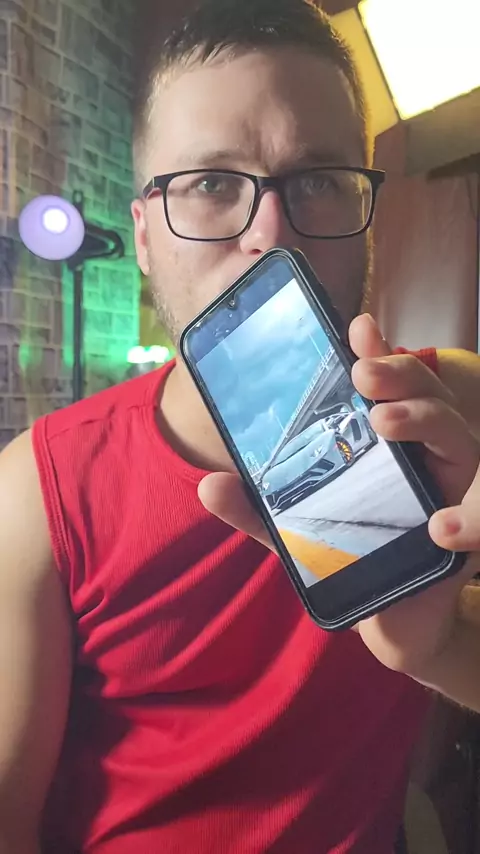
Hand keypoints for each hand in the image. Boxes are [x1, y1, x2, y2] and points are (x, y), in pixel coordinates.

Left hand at [198, 314, 479, 684]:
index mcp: (387, 440)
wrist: (388, 619)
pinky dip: (466, 516)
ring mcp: (449, 484)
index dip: (377, 351)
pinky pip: (478, 510)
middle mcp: (424, 451)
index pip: (387, 384)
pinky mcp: (468, 529)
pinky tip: (437, 522)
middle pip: (427, 392)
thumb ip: (258, 508)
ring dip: (425, 420)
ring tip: (383, 421)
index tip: (355, 326)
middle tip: (361, 372)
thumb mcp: (296, 528)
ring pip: (457, 433)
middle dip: (399, 373)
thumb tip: (208, 486)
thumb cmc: (349, 556)